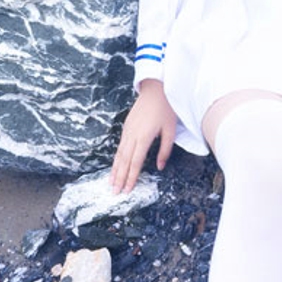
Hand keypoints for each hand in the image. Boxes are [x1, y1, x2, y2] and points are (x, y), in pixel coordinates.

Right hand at [110, 79, 176, 193]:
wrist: (156, 89)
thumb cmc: (166, 108)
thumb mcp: (170, 130)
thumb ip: (165, 150)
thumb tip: (159, 167)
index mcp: (143, 137)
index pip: (135, 162)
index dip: (131, 177)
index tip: (127, 190)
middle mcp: (132, 135)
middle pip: (124, 161)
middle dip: (119, 178)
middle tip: (114, 193)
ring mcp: (127, 130)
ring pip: (119, 154)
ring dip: (115, 169)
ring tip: (111, 183)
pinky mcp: (126, 126)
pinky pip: (120, 146)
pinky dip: (116, 158)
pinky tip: (116, 165)